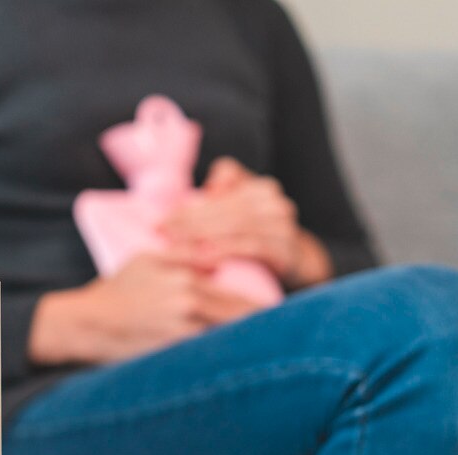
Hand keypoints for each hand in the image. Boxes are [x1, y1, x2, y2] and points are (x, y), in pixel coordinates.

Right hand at [27, 252, 266, 365]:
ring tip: (274, 361)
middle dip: (268, 332)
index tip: (286, 318)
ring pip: (228, 343)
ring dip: (250, 350)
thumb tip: (219, 256)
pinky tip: (238, 372)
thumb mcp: (147, 259)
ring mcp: (179, 334)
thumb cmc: (115, 290)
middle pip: (242, 322)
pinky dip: (222, 364)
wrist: (85, 323)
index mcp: (187, 281)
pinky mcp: (169, 356)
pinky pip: (205, 360)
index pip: (240, 298)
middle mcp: (188, 306)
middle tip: (294, 341)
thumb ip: (185, 255)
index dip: (267, 311)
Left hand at [159, 157, 332, 287]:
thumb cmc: (256, 237)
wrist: (297, 264)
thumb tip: (212, 187)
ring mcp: (284, 225)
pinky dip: (225, 250)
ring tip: (176, 245)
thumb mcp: (237, 212)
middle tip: (161, 234)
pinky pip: (251, 247)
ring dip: (202, 236)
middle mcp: (275, 202)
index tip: (160, 221)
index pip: (218, 191)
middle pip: (224, 209)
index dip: (188, 205)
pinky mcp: (287, 250)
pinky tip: (203, 257)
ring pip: (235, 226)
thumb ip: (224, 189)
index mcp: (261, 188)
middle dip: (189, 222)